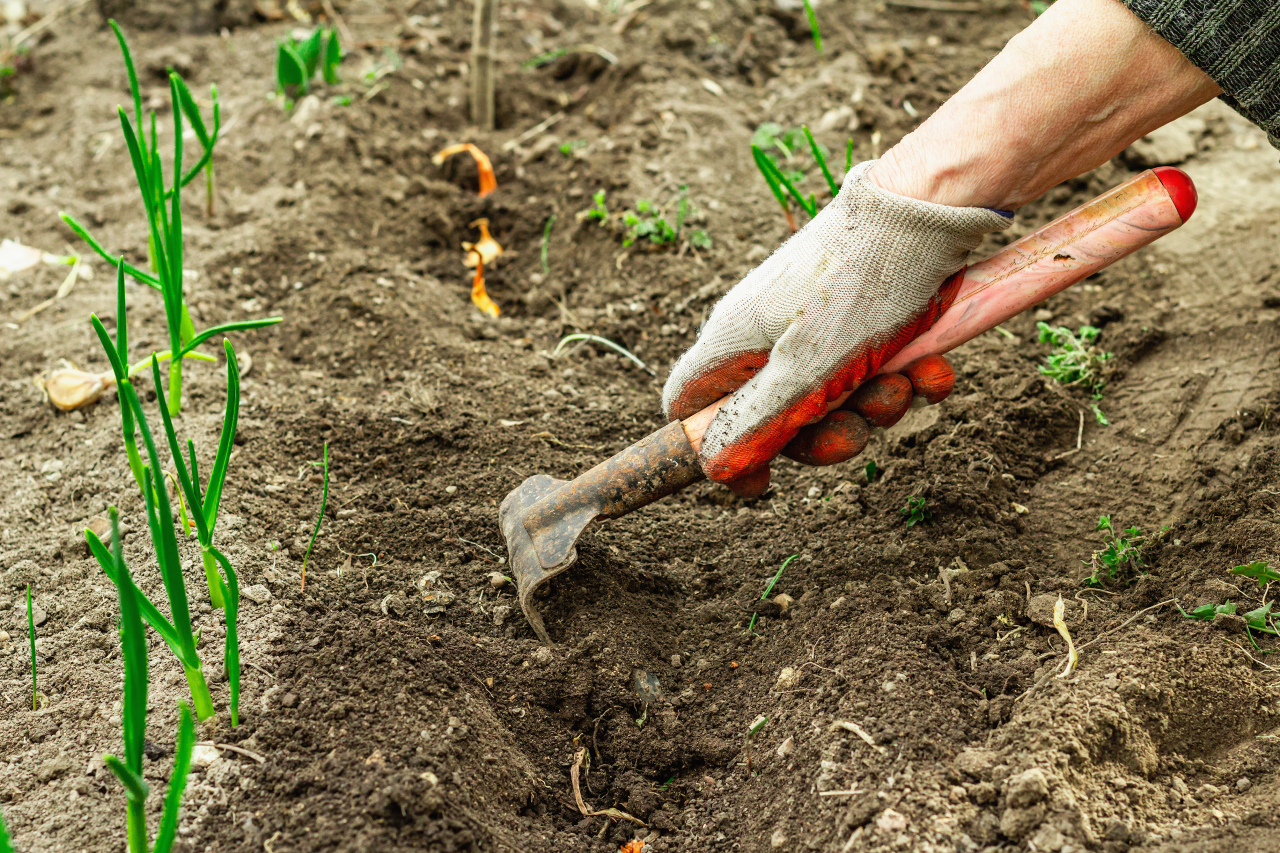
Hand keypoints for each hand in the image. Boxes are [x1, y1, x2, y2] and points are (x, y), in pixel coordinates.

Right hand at [663, 162, 1009, 494]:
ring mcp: (810, 323)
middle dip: (824, 433)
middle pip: (773, 415)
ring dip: (876, 403)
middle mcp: (764, 334)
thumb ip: (758, 423)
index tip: (762, 480)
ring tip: (907, 381)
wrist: (929, 210)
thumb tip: (714, 468)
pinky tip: (933, 369)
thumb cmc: (860, 284)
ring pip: (830, 395)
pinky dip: (902, 375)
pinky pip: (869, 367)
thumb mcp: (807, 371)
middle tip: (859, 428)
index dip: (716, 449)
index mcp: (733, 342)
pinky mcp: (856, 315)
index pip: (689, 406)